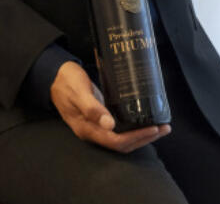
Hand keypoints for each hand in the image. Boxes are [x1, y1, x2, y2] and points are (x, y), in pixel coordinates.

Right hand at [49, 62, 169, 151]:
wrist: (54, 76)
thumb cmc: (67, 82)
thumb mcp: (79, 92)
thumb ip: (92, 108)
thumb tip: (110, 125)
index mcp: (87, 129)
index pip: (116, 141)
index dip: (136, 138)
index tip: (153, 129)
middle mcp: (93, 131)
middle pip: (122, 143)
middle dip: (144, 138)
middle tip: (164, 128)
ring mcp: (96, 125)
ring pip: (122, 137)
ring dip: (141, 134)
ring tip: (159, 126)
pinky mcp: (100, 117)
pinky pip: (119, 128)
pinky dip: (134, 126)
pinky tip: (143, 118)